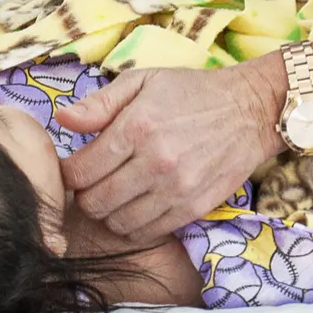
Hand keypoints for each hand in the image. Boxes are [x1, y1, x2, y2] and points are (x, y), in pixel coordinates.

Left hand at [56, 62, 282, 240]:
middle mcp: (155, 161)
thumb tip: (61, 120)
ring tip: (118, 194)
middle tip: (96, 182)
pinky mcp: (194, 207)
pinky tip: (140, 205)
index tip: (77, 167)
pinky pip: (148, 231)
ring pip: (118, 222)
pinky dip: (136, 224)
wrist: (252, 110)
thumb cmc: (193, 92)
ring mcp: (176, 188)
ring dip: (110, 212)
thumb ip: (100, 103)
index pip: (79, 172)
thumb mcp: (144, 81)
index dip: (70, 173)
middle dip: (87, 195)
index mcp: (136, 127)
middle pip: (94, 202)